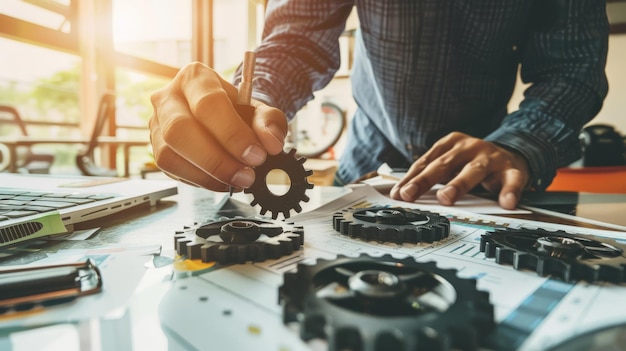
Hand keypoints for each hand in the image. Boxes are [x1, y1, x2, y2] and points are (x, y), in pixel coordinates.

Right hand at [149, 62, 287, 190]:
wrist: (223, 115)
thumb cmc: (237, 110)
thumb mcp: (259, 109)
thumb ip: (269, 122)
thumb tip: (270, 143)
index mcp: (196, 78)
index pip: (208, 104)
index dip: (233, 134)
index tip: (257, 155)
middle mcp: (169, 97)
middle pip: (179, 130)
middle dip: (216, 160)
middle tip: (246, 175)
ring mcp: (158, 124)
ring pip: (169, 154)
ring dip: (208, 175)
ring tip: (237, 180)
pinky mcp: (156, 148)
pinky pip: (171, 170)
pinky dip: (201, 181)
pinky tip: (222, 181)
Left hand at [389, 132, 529, 209]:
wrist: (512, 154)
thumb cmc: (473, 162)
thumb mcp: (451, 163)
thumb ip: (430, 175)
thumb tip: (402, 193)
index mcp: (451, 144)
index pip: (427, 162)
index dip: (411, 178)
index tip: (398, 193)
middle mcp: (470, 147)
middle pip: (444, 164)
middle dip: (425, 180)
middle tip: (410, 194)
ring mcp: (492, 158)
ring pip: (474, 171)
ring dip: (458, 184)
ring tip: (446, 197)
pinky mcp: (513, 169)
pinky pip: (512, 181)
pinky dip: (510, 191)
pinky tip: (506, 202)